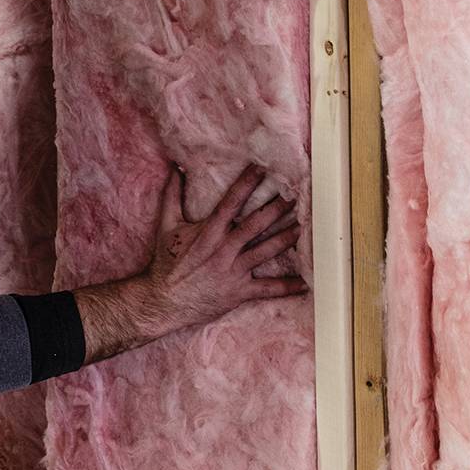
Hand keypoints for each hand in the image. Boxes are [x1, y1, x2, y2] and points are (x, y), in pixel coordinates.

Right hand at [144, 164, 305, 331]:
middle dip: (276, 208)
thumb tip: (176, 168)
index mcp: (209, 231)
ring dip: (287, 238)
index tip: (262, 168)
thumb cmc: (167, 262)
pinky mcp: (240, 291)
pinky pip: (267, 288)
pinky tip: (305, 282)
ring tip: (304, 225)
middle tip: (295, 194)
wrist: (164, 301)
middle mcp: (224, 249)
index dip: (247, 183)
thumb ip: (172, 195)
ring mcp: (234, 270)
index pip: (232, 202)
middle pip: (256, 224)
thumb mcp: (166, 225)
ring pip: (266, 251)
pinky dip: (287, 286)